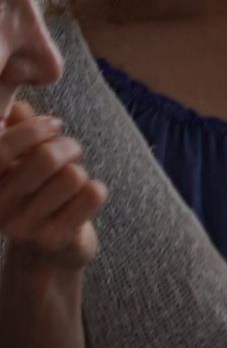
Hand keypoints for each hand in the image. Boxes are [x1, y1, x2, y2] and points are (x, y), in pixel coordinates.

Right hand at [0, 102, 103, 269]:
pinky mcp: (55, 238)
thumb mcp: (18, 160)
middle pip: (47, 158)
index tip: (54, 124)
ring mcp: (24, 226)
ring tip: (72, 182)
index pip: (3, 147)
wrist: (47, 249)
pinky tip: (83, 201)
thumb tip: (14, 98)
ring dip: (81, 172)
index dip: (35, 128)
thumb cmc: (35, 192)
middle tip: (71, 151)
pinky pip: (93, 194)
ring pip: (74, 175)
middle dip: (68, 146)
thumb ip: (16, 129)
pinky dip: (96, 190)